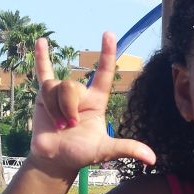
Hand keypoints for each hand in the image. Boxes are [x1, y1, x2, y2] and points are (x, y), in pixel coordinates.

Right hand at [31, 33, 155, 174]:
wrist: (55, 160)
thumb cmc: (81, 154)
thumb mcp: (105, 150)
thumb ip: (127, 148)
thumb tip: (152, 159)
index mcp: (97, 100)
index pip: (103, 73)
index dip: (107, 53)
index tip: (109, 34)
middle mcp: (80, 94)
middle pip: (71, 86)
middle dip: (67, 108)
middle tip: (69, 127)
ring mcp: (61, 92)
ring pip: (55, 88)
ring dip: (55, 109)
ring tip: (58, 125)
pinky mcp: (44, 95)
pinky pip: (42, 73)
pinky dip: (41, 58)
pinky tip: (41, 41)